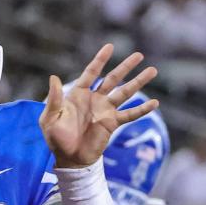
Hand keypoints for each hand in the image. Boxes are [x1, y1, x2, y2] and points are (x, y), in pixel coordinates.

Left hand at [39, 44, 157, 167]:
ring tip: (153, 71)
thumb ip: (54, 98)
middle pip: (112, 79)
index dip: (100, 60)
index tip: (110, 46)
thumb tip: (53, 77)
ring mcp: (105, 110)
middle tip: (139, 55)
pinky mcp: (112, 123)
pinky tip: (155, 103)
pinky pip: (129, 115)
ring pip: (125, 93)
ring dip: (138, 82)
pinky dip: (142, 109)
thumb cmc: (56, 138)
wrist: (69, 158)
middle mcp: (94, 99)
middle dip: (125, 67)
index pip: (91, 73)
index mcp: (78, 94)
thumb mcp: (50, 118)